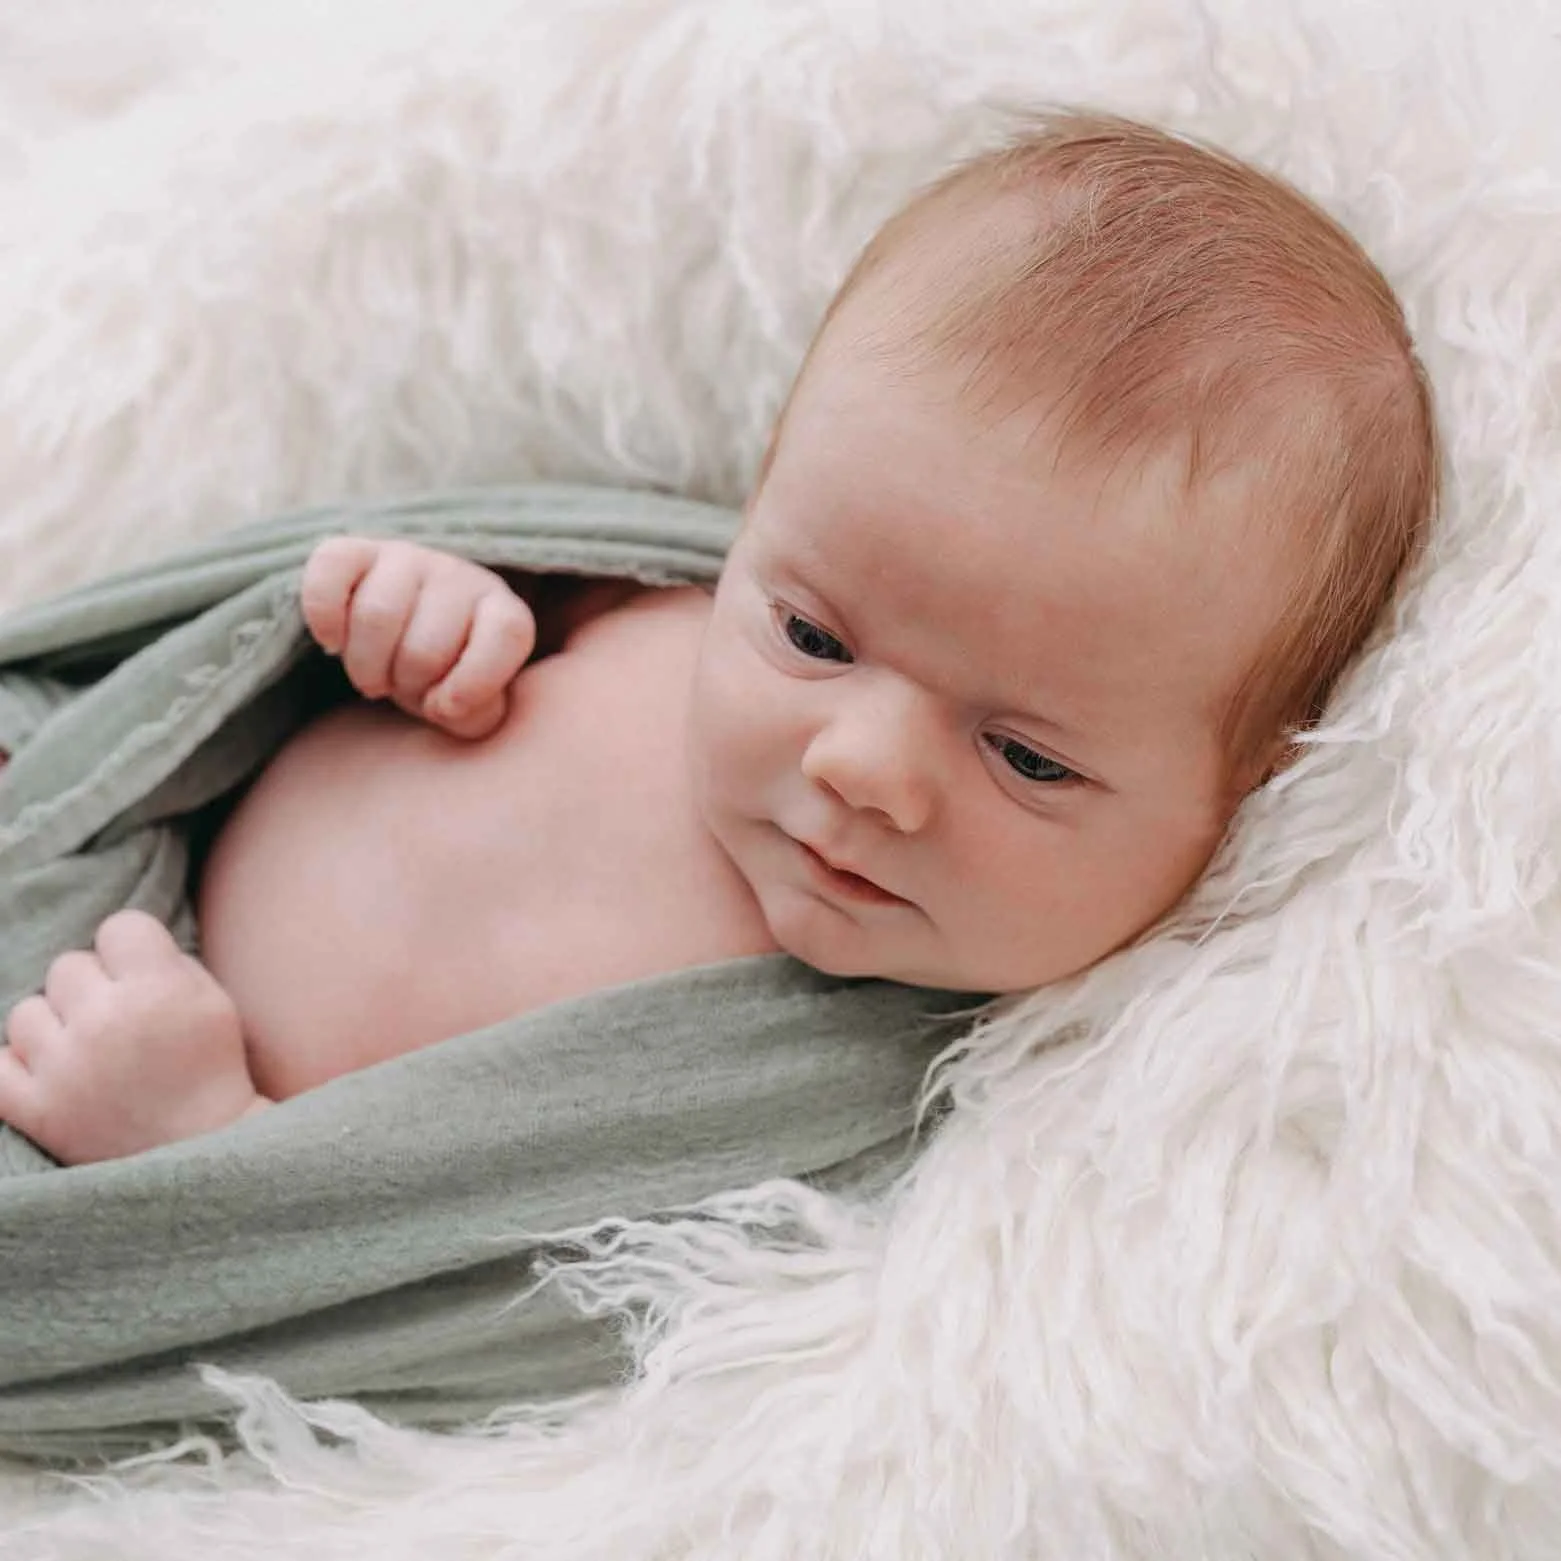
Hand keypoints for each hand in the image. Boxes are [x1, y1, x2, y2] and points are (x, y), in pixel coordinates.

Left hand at [0, 911, 263, 1163]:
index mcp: (158, 990)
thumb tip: (117, 944)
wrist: (202, 1152)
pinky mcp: (37, 1110)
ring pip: (26, 1011)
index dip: (132, 949)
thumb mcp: (215, 1002)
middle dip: (94, 988)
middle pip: (68, 966)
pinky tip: (49, 1071)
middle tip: (120, 1021)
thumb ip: (168, 963)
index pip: (119, 927)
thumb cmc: (211, 1070)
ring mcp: (65, 1068)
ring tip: (87, 1051)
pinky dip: (17, 1065)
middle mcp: (105, 1022)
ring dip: (55, 1027)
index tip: (144, 974)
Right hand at [301, 537, 537, 739]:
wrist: (402, 636)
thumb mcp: (471, 707)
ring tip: (373, 677)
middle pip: (424, 648)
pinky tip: (334, 643)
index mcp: (501, 611)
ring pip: (375, 617)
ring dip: (365, 667)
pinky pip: (328, 576)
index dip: (474, 684)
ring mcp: (406, 557)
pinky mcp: (352, 551)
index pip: (507, 635)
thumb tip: (445, 704)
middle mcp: (458, 575)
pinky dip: (324, 621)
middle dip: (406, 687)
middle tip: (402, 689)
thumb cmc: (443, 677)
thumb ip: (477, 714)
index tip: (445, 709)